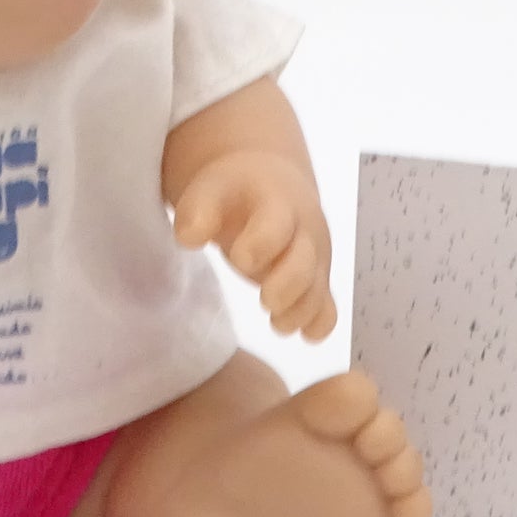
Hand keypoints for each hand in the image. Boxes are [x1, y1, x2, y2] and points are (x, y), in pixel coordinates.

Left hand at [171, 149, 336, 340]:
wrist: (268, 181)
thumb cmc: (232, 191)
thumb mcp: (211, 190)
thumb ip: (197, 211)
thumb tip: (189, 238)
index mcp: (275, 203)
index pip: (275, 224)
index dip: (262, 243)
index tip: (240, 260)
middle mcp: (302, 230)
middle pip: (304, 261)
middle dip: (289, 284)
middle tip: (266, 301)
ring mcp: (313, 254)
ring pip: (317, 286)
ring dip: (302, 309)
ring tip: (278, 325)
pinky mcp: (315, 276)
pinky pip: (327, 301)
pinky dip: (321, 320)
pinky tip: (307, 335)